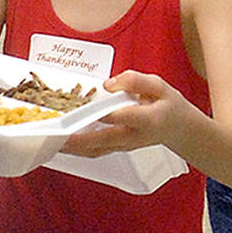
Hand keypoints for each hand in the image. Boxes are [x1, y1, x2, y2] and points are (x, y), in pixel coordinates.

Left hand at [59, 70, 183, 156]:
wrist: (179, 129)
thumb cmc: (168, 105)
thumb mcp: (159, 86)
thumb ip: (135, 81)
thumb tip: (109, 84)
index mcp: (148, 118)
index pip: (125, 116)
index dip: (107, 114)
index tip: (89, 110)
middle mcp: (134, 136)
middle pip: (104, 139)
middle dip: (80, 139)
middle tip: (59, 135)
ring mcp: (124, 146)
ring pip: (96, 151)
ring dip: (73, 149)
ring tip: (52, 141)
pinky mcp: (117, 149)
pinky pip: (95, 152)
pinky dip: (77, 151)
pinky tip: (61, 145)